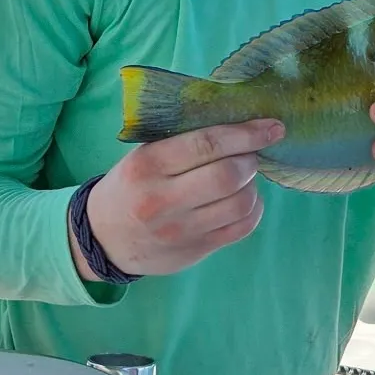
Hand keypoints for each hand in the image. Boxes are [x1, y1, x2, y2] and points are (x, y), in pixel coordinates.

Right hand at [70, 119, 284, 280]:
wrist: (104, 238)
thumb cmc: (130, 188)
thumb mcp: (142, 157)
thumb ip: (182, 142)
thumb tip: (237, 124)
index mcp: (148, 166)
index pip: (206, 144)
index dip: (246, 134)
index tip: (271, 127)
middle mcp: (163, 200)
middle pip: (227, 176)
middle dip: (250, 160)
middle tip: (250, 156)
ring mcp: (180, 230)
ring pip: (239, 204)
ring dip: (252, 186)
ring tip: (244, 180)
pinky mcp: (195, 250)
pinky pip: (240, 229)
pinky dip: (253, 211)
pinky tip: (245, 202)